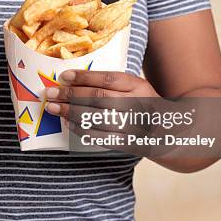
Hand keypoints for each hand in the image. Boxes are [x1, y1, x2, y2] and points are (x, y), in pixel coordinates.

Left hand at [44, 70, 158, 155]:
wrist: (170, 131)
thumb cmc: (143, 104)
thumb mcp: (135, 87)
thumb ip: (110, 83)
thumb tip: (72, 80)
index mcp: (139, 86)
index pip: (108, 79)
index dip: (84, 77)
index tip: (64, 76)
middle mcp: (137, 104)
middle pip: (99, 98)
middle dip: (70, 95)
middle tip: (51, 94)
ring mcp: (133, 126)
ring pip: (97, 118)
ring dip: (71, 112)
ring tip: (53, 108)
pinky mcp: (128, 143)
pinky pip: (100, 137)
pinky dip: (81, 130)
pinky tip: (68, 123)